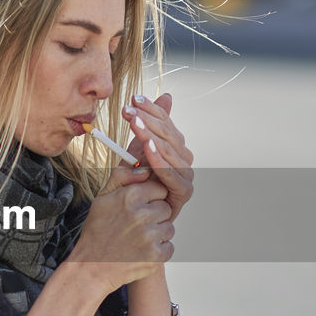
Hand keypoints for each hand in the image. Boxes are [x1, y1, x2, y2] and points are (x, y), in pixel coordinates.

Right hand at [64, 167, 172, 294]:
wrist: (91, 268)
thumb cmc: (97, 232)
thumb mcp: (102, 198)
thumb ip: (122, 177)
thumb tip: (144, 169)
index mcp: (130, 196)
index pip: (159, 189)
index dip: (150, 198)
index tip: (140, 207)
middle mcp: (142, 215)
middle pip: (165, 208)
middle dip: (155, 216)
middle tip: (136, 226)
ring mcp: (150, 237)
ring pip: (169, 228)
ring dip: (157, 234)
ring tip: (137, 239)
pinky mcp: (156, 256)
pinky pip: (169, 247)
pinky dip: (158, 251)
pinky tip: (141, 251)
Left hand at [122, 93, 193, 222]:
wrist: (134, 219)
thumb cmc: (136, 185)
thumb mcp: (136, 152)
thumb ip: (148, 127)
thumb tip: (167, 96)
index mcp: (174, 146)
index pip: (165, 122)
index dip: (151, 109)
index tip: (134, 99)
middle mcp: (183, 159)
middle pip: (168, 134)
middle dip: (147, 120)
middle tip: (129, 111)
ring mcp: (185, 175)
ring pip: (169, 150)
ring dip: (150, 135)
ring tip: (136, 123)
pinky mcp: (183, 192)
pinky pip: (170, 173)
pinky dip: (158, 159)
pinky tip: (147, 146)